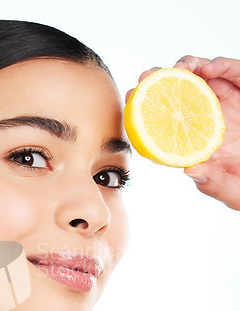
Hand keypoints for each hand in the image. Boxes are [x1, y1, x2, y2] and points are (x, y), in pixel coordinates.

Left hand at [126, 56, 239, 210]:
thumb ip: (215, 185)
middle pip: (178, 96)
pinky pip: (234, 74)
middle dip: (159, 82)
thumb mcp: (235, 192)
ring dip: (186, 68)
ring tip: (177, 68)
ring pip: (202, 80)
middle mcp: (208, 121)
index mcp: (197, 143)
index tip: (131, 100)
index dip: (147, 112)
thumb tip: (190, 172)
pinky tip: (210, 68)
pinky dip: (223, 67)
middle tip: (145, 77)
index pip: (166, 125)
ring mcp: (228, 105)